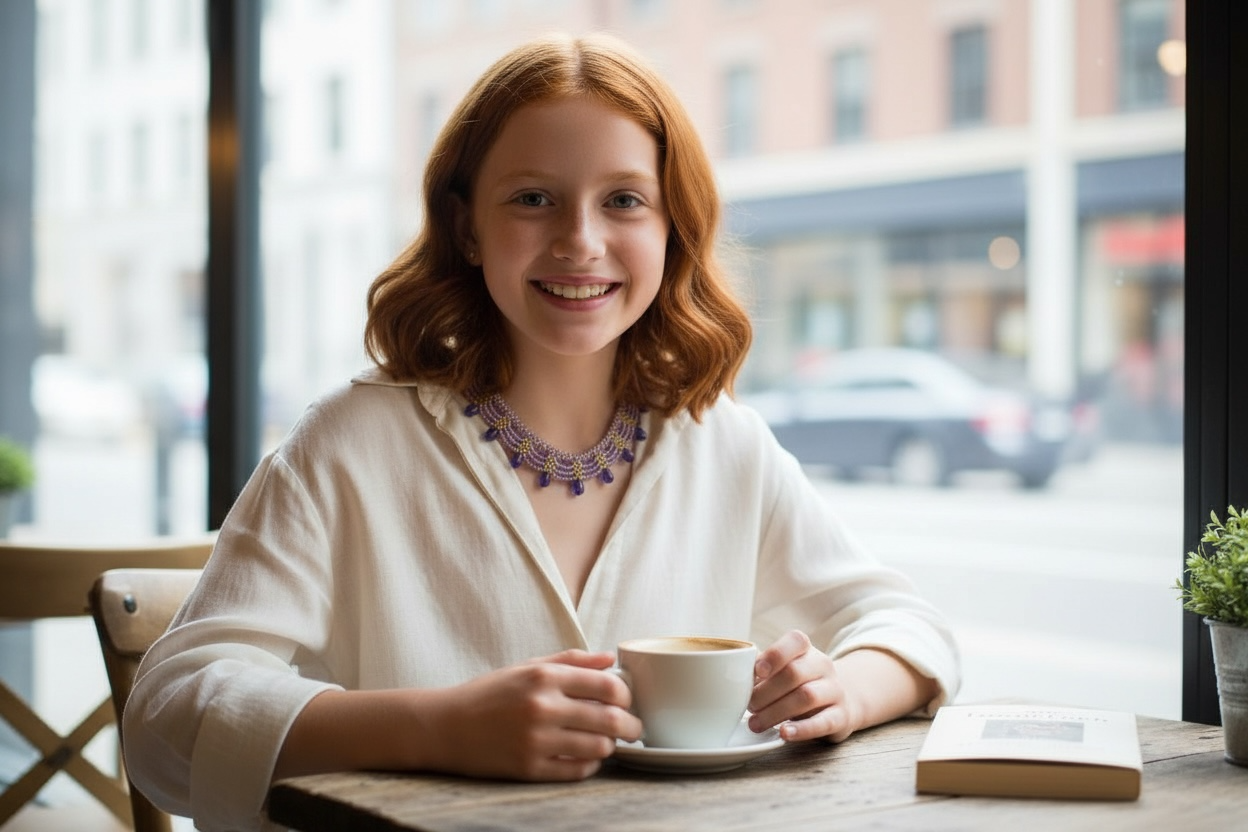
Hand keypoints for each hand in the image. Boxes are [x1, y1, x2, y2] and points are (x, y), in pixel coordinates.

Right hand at [425, 649, 641, 780]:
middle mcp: (542, 707)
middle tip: (634, 728)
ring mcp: (536, 741)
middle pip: (611, 720)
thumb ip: (571, 661)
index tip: (627, 700)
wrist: (445, 726)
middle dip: (631, 725)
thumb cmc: (489, 694)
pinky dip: (589, 765)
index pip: (607, 685)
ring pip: (599, 748)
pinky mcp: (528, 768)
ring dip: (610, 746)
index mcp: (544, 677)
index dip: (627, 695)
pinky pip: (577, 771)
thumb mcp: (527, 666)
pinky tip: (585, 756)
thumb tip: (608, 658)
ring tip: (606, 741)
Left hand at [747, 630, 859, 742]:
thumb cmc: (798, 684)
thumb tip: (733, 678)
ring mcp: (835, 690)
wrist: (840, 702)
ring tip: (755, 724)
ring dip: (776, 712)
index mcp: (805, 649)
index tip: (757, 671)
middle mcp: (823, 665)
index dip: (775, 655)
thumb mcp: (783, 671)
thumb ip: (762, 670)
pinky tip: (784, 734)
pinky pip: (823, 722)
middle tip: (748, 706)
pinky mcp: (841, 716)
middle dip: (766, 692)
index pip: (795, 641)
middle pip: (794, 673)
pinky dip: (802, 729)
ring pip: (807, 696)